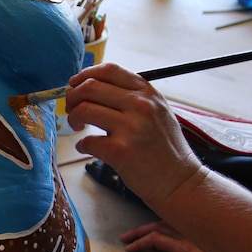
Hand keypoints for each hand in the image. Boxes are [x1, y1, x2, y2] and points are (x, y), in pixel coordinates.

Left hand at [64, 63, 203, 208]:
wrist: (180, 181)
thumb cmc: (165, 148)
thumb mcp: (158, 112)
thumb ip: (132, 97)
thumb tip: (93, 86)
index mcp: (148, 93)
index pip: (109, 70)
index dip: (85, 75)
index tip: (75, 85)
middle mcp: (140, 105)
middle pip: (90, 87)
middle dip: (72, 97)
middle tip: (71, 109)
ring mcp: (131, 127)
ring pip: (84, 109)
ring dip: (73, 118)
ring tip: (78, 127)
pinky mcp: (120, 151)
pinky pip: (86, 141)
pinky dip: (81, 144)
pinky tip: (86, 148)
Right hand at [121, 221, 244, 251]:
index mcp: (184, 246)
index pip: (155, 239)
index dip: (139, 243)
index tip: (128, 249)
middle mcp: (188, 234)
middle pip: (157, 227)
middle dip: (139, 232)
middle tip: (124, 238)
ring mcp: (195, 231)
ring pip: (167, 223)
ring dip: (149, 227)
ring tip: (137, 233)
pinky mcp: (202, 232)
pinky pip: (177, 222)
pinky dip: (162, 223)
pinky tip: (161, 228)